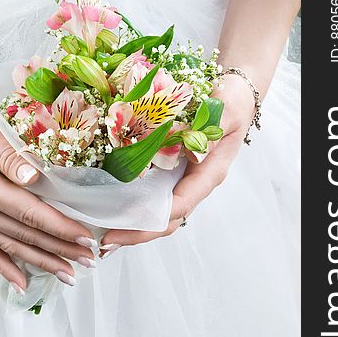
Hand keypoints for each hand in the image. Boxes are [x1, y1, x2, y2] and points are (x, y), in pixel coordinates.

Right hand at [0, 90, 96, 289]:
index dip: (60, 228)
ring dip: (41, 263)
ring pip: (12, 246)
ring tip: (68, 276)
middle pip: (26, 235)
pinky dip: (5, 268)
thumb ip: (10, 155)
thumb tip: (35, 178)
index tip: (85, 239)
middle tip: (89, 260)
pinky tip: (21, 284)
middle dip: (60, 250)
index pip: (31, 213)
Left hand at [100, 74, 254, 253]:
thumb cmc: (232, 101)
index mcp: (208, 175)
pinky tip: (110, 212)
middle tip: (105, 243)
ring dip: (132, 227)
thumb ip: (206, 131)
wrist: (234, 94)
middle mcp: (194, 184)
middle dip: (136, 234)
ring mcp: (182, 182)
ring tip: (103, 236)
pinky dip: (132, 208)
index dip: (150, 221)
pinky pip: (152, 198)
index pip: (179, 206)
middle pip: (166, 221)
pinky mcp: (171, 175)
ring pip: (158, 215)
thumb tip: (181, 148)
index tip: (122, 225)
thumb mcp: (225, 111)